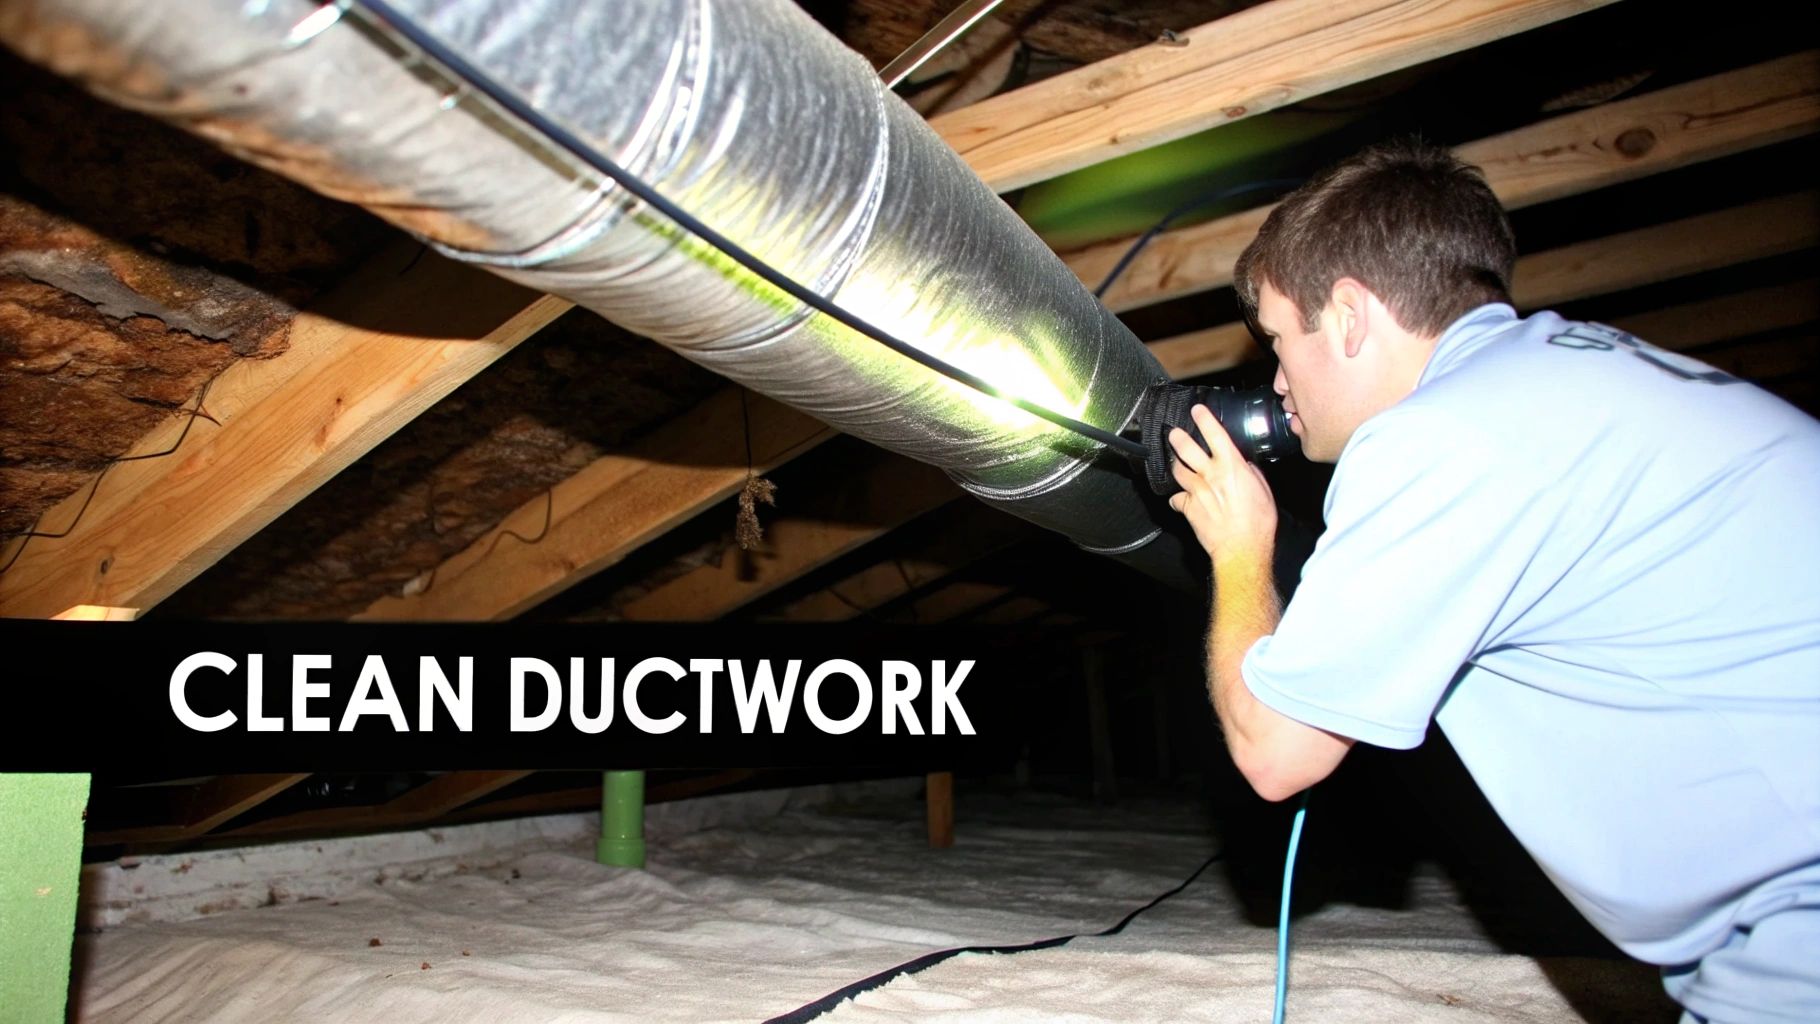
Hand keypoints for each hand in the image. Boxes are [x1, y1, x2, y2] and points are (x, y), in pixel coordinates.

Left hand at [1167, 404, 1277, 564]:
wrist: (1241, 548)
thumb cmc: (1258, 522)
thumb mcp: (1263, 491)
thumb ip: (1250, 473)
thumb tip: (1244, 466)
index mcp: (1231, 466)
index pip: (1214, 434)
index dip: (1204, 418)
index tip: (1197, 410)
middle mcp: (1210, 475)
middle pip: (1186, 449)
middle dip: (1178, 438)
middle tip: (1175, 434)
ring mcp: (1196, 491)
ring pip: (1178, 470)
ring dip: (1177, 465)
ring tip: (1178, 463)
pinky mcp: (1188, 507)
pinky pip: (1177, 498)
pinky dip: (1178, 497)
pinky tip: (1181, 498)